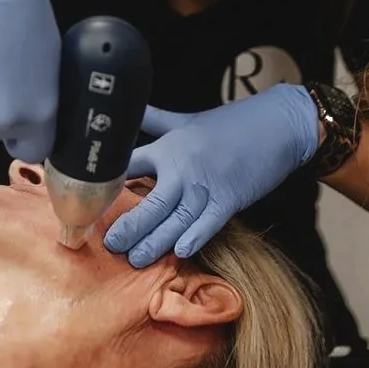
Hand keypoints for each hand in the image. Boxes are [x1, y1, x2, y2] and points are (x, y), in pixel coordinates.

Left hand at [104, 86, 319, 265]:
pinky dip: (194, 238)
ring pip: (174, 221)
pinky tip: (179, 252)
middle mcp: (183, 168)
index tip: (91, 205)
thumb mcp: (187, 119)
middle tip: (110, 245)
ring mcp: (207, 186)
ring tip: (135, 258)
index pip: (130, 167)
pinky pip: (207, 224)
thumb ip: (155, 120)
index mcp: (169, 147)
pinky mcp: (229, 200)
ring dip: (154, 242)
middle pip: (149, 203)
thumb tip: (129, 109)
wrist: (277, 125)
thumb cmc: (231, 123)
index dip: (109, 186)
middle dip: (128, 227)